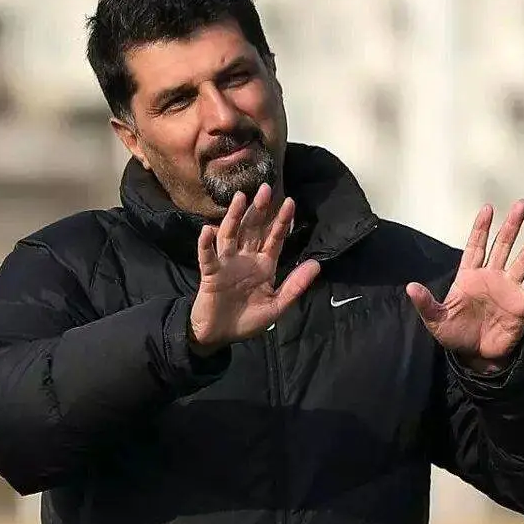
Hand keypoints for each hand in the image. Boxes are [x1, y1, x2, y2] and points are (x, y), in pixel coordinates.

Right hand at [189, 184, 319, 353]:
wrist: (220, 336)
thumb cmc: (248, 320)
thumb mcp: (277, 306)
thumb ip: (295, 285)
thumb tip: (316, 264)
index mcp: (264, 266)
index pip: (274, 238)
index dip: (282, 221)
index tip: (290, 202)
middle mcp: (246, 259)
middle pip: (253, 229)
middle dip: (260, 210)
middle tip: (265, 188)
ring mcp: (227, 264)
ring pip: (231, 235)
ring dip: (234, 216)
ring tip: (240, 198)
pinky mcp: (211, 273)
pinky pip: (208, 256)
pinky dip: (206, 244)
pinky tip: (207, 230)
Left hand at [406, 200, 523, 372]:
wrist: (475, 355)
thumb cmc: (454, 334)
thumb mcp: (436, 319)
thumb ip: (426, 303)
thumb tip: (410, 287)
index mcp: (469, 277)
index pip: (476, 246)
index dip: (481, 228)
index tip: (488, 207)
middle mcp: (491, 278)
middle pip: (503, 246)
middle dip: (512, 226)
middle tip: (522, 204)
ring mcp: (509, 290)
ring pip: (523, 261)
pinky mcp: (522, 306)